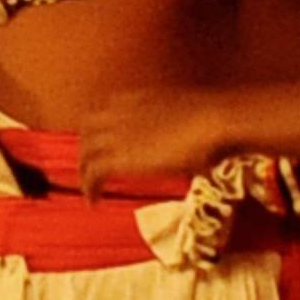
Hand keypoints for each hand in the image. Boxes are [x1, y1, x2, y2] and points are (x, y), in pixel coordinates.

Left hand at [48, 76, 243, 184]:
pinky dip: (90, 188)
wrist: (215, 121)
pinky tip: (94, 202)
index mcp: (135, 97)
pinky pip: (94, 173)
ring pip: (86, 153)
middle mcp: (120, 111)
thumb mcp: (185, 115)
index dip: (100, 131)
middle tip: (92, 170)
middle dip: (87, 150)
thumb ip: (174, 125)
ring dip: (85, 173)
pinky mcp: (121, 156)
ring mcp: (117, 133)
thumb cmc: (214, 119)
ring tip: (91, 191)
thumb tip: (185, 140)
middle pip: (87, 130)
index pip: (103, 112)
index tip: (105, 145)